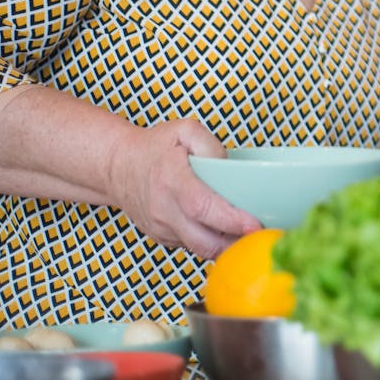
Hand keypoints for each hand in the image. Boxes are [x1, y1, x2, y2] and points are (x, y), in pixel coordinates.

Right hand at [106, 117, 262, 260]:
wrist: (116, 167)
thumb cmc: (153, 147)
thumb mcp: (183, 130)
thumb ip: (210, 144)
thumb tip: (229, 167)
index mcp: (172, 182)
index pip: (203, 208)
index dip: (230, 220)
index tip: (255, 225)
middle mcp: (165, 211)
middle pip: (204, 241)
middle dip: (237, 244)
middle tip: (264, 235)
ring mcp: (162, 229)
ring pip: (200, 249)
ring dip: (227, 247)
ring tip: (250, 236)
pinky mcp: (163, 238)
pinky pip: (192, 247)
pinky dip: (212, 244)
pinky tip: (228, 233)